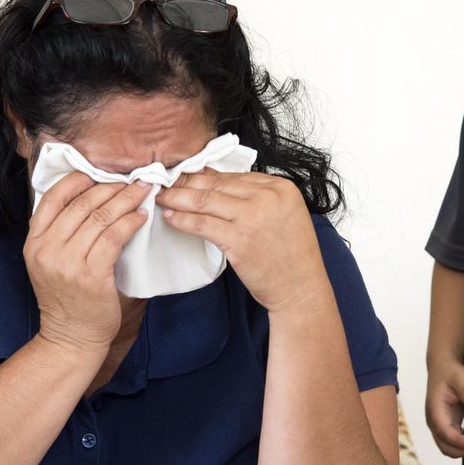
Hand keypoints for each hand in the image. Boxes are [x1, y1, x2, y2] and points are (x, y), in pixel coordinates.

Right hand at [24, 172, 148, 357]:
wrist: (71, 337)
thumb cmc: (67, 298)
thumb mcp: (50, 262)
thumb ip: (61, 232)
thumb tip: (91, 196)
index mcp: (33, 242)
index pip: (51, 197)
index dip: (78, 180)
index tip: (100, 172)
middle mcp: (46, 249)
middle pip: (81, 204)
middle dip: (111, 187)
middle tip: (133, 178)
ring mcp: (67, 262)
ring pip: (100, 217)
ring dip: (126, 200)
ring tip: (143, 192)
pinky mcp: (90, 275)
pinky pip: (114, 237)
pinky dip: (130, 222)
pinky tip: (141, 216)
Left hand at [155, 169, 329, 313]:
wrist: (301, 289)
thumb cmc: (292, 256)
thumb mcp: (283, 215)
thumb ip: (258, 198)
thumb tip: (218, 183)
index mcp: (281, 187)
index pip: (234, 175)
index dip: (206, 175)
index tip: (187, 175)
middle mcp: (268, 197)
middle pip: (217, 184)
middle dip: (188, 183)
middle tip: (166, 183)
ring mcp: (253, 217)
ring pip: (205, 200)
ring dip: (179, 198)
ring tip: (162, 198)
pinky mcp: (239, 239)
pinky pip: (202, 224)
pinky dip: (183, 220)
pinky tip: (171, 217)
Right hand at [425, 356, 463, 456]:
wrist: (443, 368)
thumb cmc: (449, 372)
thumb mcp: (460, 377)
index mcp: (435, 410)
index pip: (444, 433)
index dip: (459, 442)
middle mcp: (435, 421)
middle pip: (446, 446)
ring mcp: (441, 425)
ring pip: (451, 447)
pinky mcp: (448, 425)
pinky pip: (456, 441)